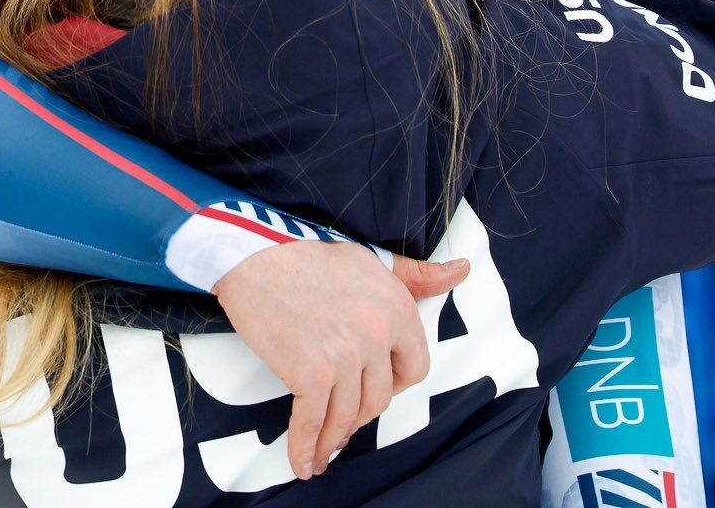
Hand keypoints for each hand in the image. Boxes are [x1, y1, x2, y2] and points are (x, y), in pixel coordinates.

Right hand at [211, 241, 469, 480]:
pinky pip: (313, 422)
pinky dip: (305, 446)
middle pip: (379, 399)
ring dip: (332, 438)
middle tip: (341, 419)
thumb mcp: (372, 259)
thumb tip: (461, 270)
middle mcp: (379, 333)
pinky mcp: (311, 371)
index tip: (373, 391)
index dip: (395, 385)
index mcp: (398, 307)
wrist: (253, 254)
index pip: (415, 368)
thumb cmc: (306, 253)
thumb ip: (416, 274)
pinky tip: (302, 460)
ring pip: (348, 416)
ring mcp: (346, 355)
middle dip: (360, 414)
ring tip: (321, 448)